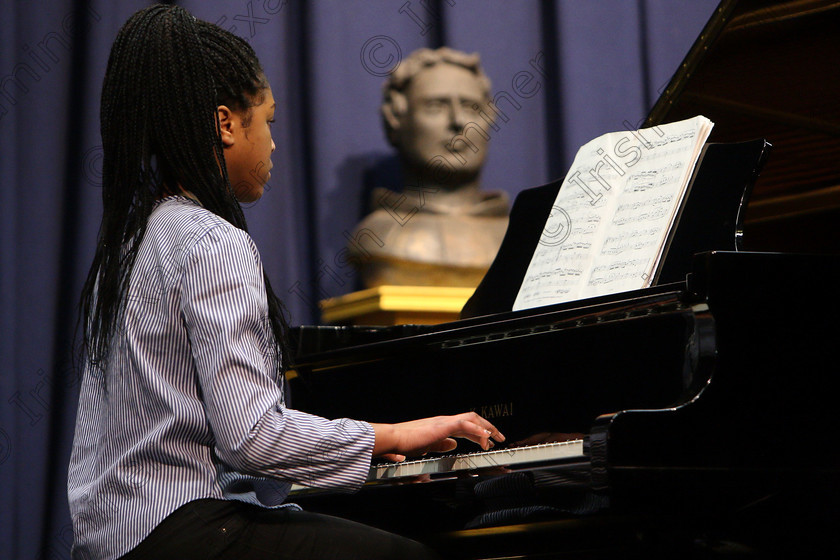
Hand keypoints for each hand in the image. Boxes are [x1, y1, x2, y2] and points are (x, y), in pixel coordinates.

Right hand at [371, 412, 504, 461]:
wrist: (394, 438)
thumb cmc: (405, 443)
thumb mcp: (427, 446)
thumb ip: (441, 444)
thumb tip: (454, 445)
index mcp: (441, 426)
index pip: (465, 426)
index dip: (478, 433)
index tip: (487, 441)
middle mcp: (444, 421)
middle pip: (472, 419)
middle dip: (487, 427)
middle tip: (499, 437)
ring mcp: (444, 422)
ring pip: (471, 419)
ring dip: (486, 427)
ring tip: (496, 437)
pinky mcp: (442, 426)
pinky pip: (465, 425)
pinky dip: (477, 430)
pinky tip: (485, 437)